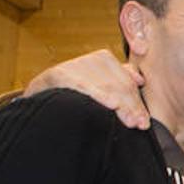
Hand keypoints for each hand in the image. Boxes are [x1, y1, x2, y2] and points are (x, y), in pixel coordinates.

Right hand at [24, 49, 147, 128]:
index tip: (144, 122)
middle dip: (131, 107)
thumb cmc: (75, 95)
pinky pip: (82, 85)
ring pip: (104, 87)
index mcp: (104, 59)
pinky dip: (97, 94)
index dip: (136, 103)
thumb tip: (140, 80)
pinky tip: (110, 104)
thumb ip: (122, 80)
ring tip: (130, 122)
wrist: (39, 98)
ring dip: (119, 105)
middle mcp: (91, 60)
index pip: (127, 83)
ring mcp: (74, 66)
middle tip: (139, 124)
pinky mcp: (58, 74)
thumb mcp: (100, 86)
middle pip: (118, 86)